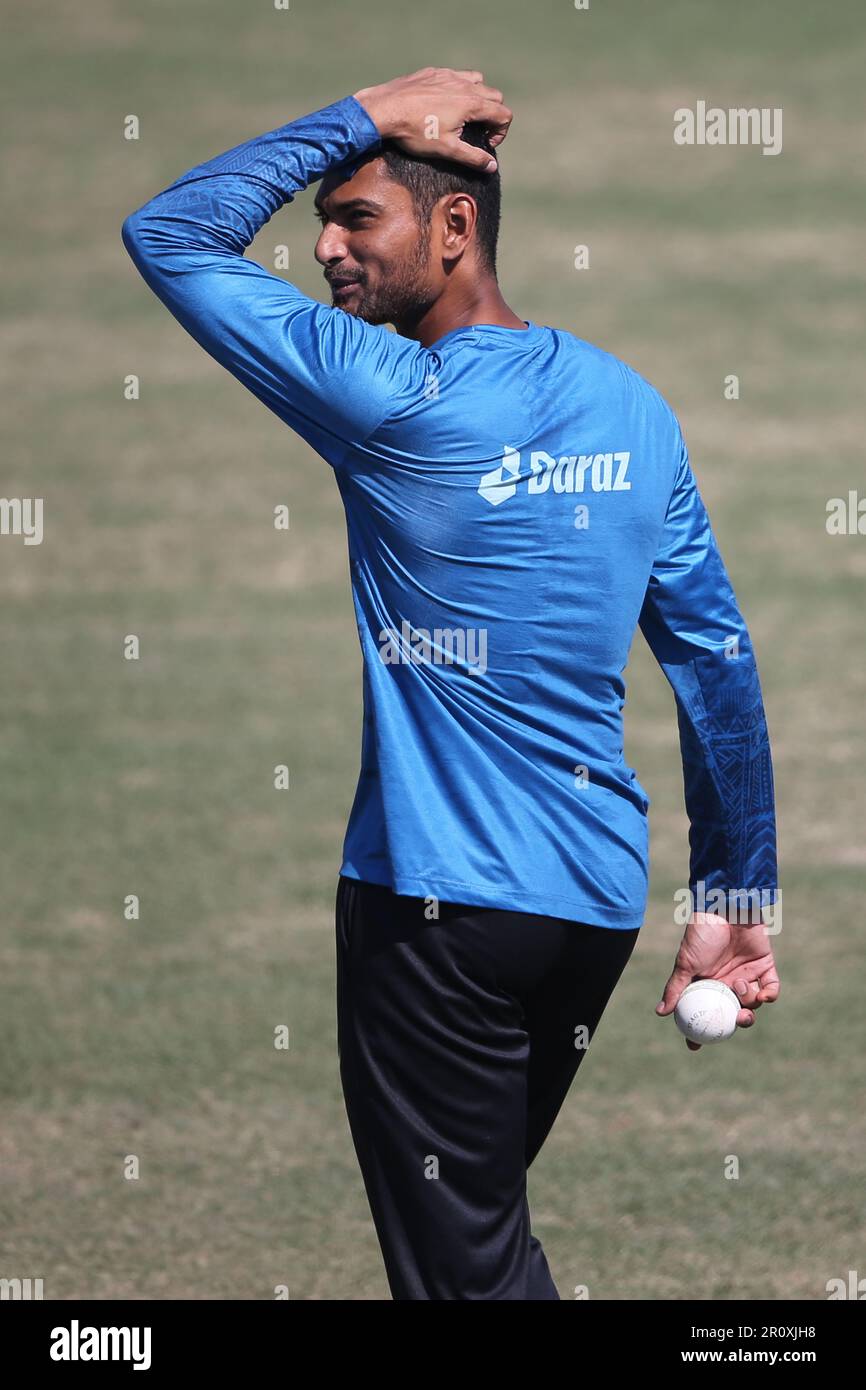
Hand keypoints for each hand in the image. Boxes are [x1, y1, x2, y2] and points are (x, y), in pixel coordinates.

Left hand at [354, 66, 511, 172]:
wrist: (385, 110)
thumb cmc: (416, 132)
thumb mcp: (447, 149)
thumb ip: (473, 157)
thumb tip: (492, 166)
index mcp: (471, 103)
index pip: (503, 114)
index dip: (500, 132)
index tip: (486, 144)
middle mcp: (464, 85)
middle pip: (494, 95)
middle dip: (493, 114)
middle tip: (479, 131)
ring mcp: (448, 75)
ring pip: (477, 80)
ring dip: (478, 96)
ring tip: (464, 115)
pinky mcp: (433, 73)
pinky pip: (455, 75)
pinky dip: (458, 88)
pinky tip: (443, 103)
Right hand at [655, 913, 780, 1050]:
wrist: (724, 909)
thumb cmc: (701, 935)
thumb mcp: (685, 963)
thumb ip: (676, 988)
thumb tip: (660, 1013)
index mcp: (708, 985)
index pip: (705, 1013)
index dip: (701, 1031)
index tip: (695, 1046)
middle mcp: (727, 983)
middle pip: (734, 1013)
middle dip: (737, 1022)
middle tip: (737, 1020)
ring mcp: (747, 976)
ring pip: (753, 1003)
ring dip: (749, 1000)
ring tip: (740, 984)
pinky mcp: (765, 967)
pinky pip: (772, 989)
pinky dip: (769, 995)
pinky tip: (763, 993)